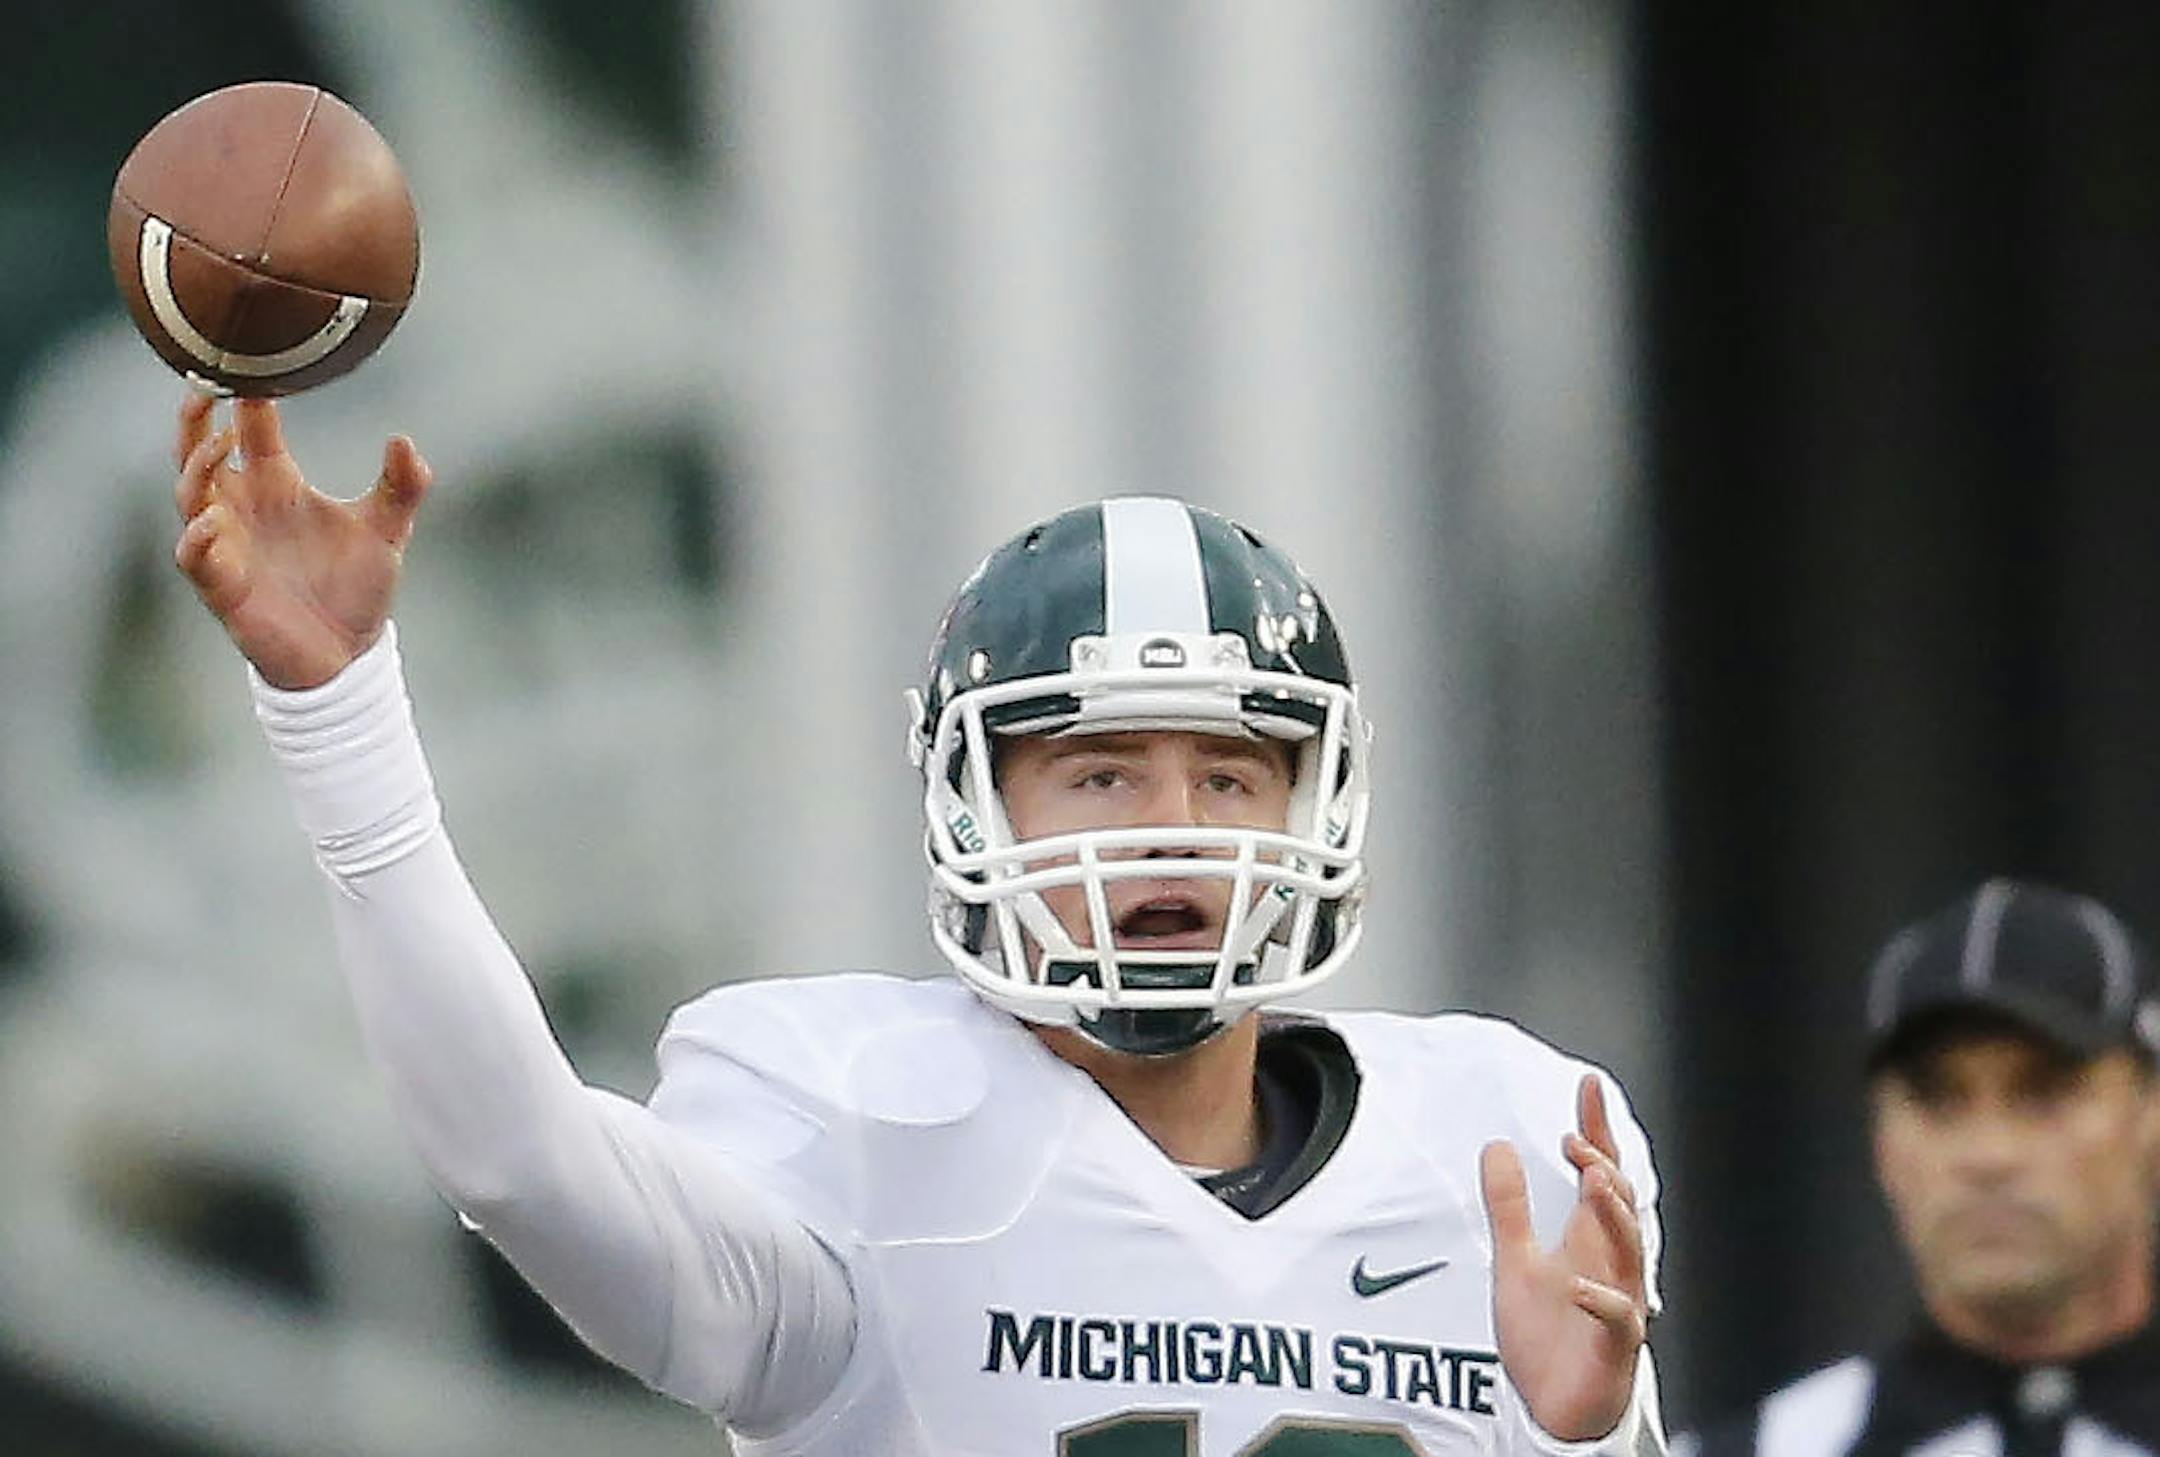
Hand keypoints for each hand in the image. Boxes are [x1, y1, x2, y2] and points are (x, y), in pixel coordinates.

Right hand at [171, 391, 431, 689]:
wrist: (349, 657)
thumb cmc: (356, 590)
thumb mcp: (388, 532)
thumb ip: (403, 487)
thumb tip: (404, 440)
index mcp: (277, 486)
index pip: (253, 430)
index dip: (250, 397)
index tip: (254, 360)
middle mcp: (245, 509)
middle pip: (199, 452)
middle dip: (195, 420)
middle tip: (205, 385)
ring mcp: (229, 545)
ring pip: (188, 494)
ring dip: (197, 467)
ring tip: (219, 442)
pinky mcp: (223, 587)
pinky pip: (194, 556)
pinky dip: (197, 536)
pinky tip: (210, 520)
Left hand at [1481, 1073, 1648, 1441]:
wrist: (1555, 1410)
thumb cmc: (1546, 1336)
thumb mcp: (1514, 1261)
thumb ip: (1508, 1207)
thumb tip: (1497, 1147)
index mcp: (1587, 1240)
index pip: (1599, 1173)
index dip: (1596, 1130)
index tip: (1589, 1087)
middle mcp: (1609, 1265)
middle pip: (1620, 1204)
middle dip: (1604, 1169)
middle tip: (1579, 1141)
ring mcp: (1618, 1302)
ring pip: (1630, 1251)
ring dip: (1615, 1216)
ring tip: (1595, 1183)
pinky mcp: (1614, 1346)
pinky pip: (1618, 1319)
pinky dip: (1602, 1301)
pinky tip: (1579, 1286)